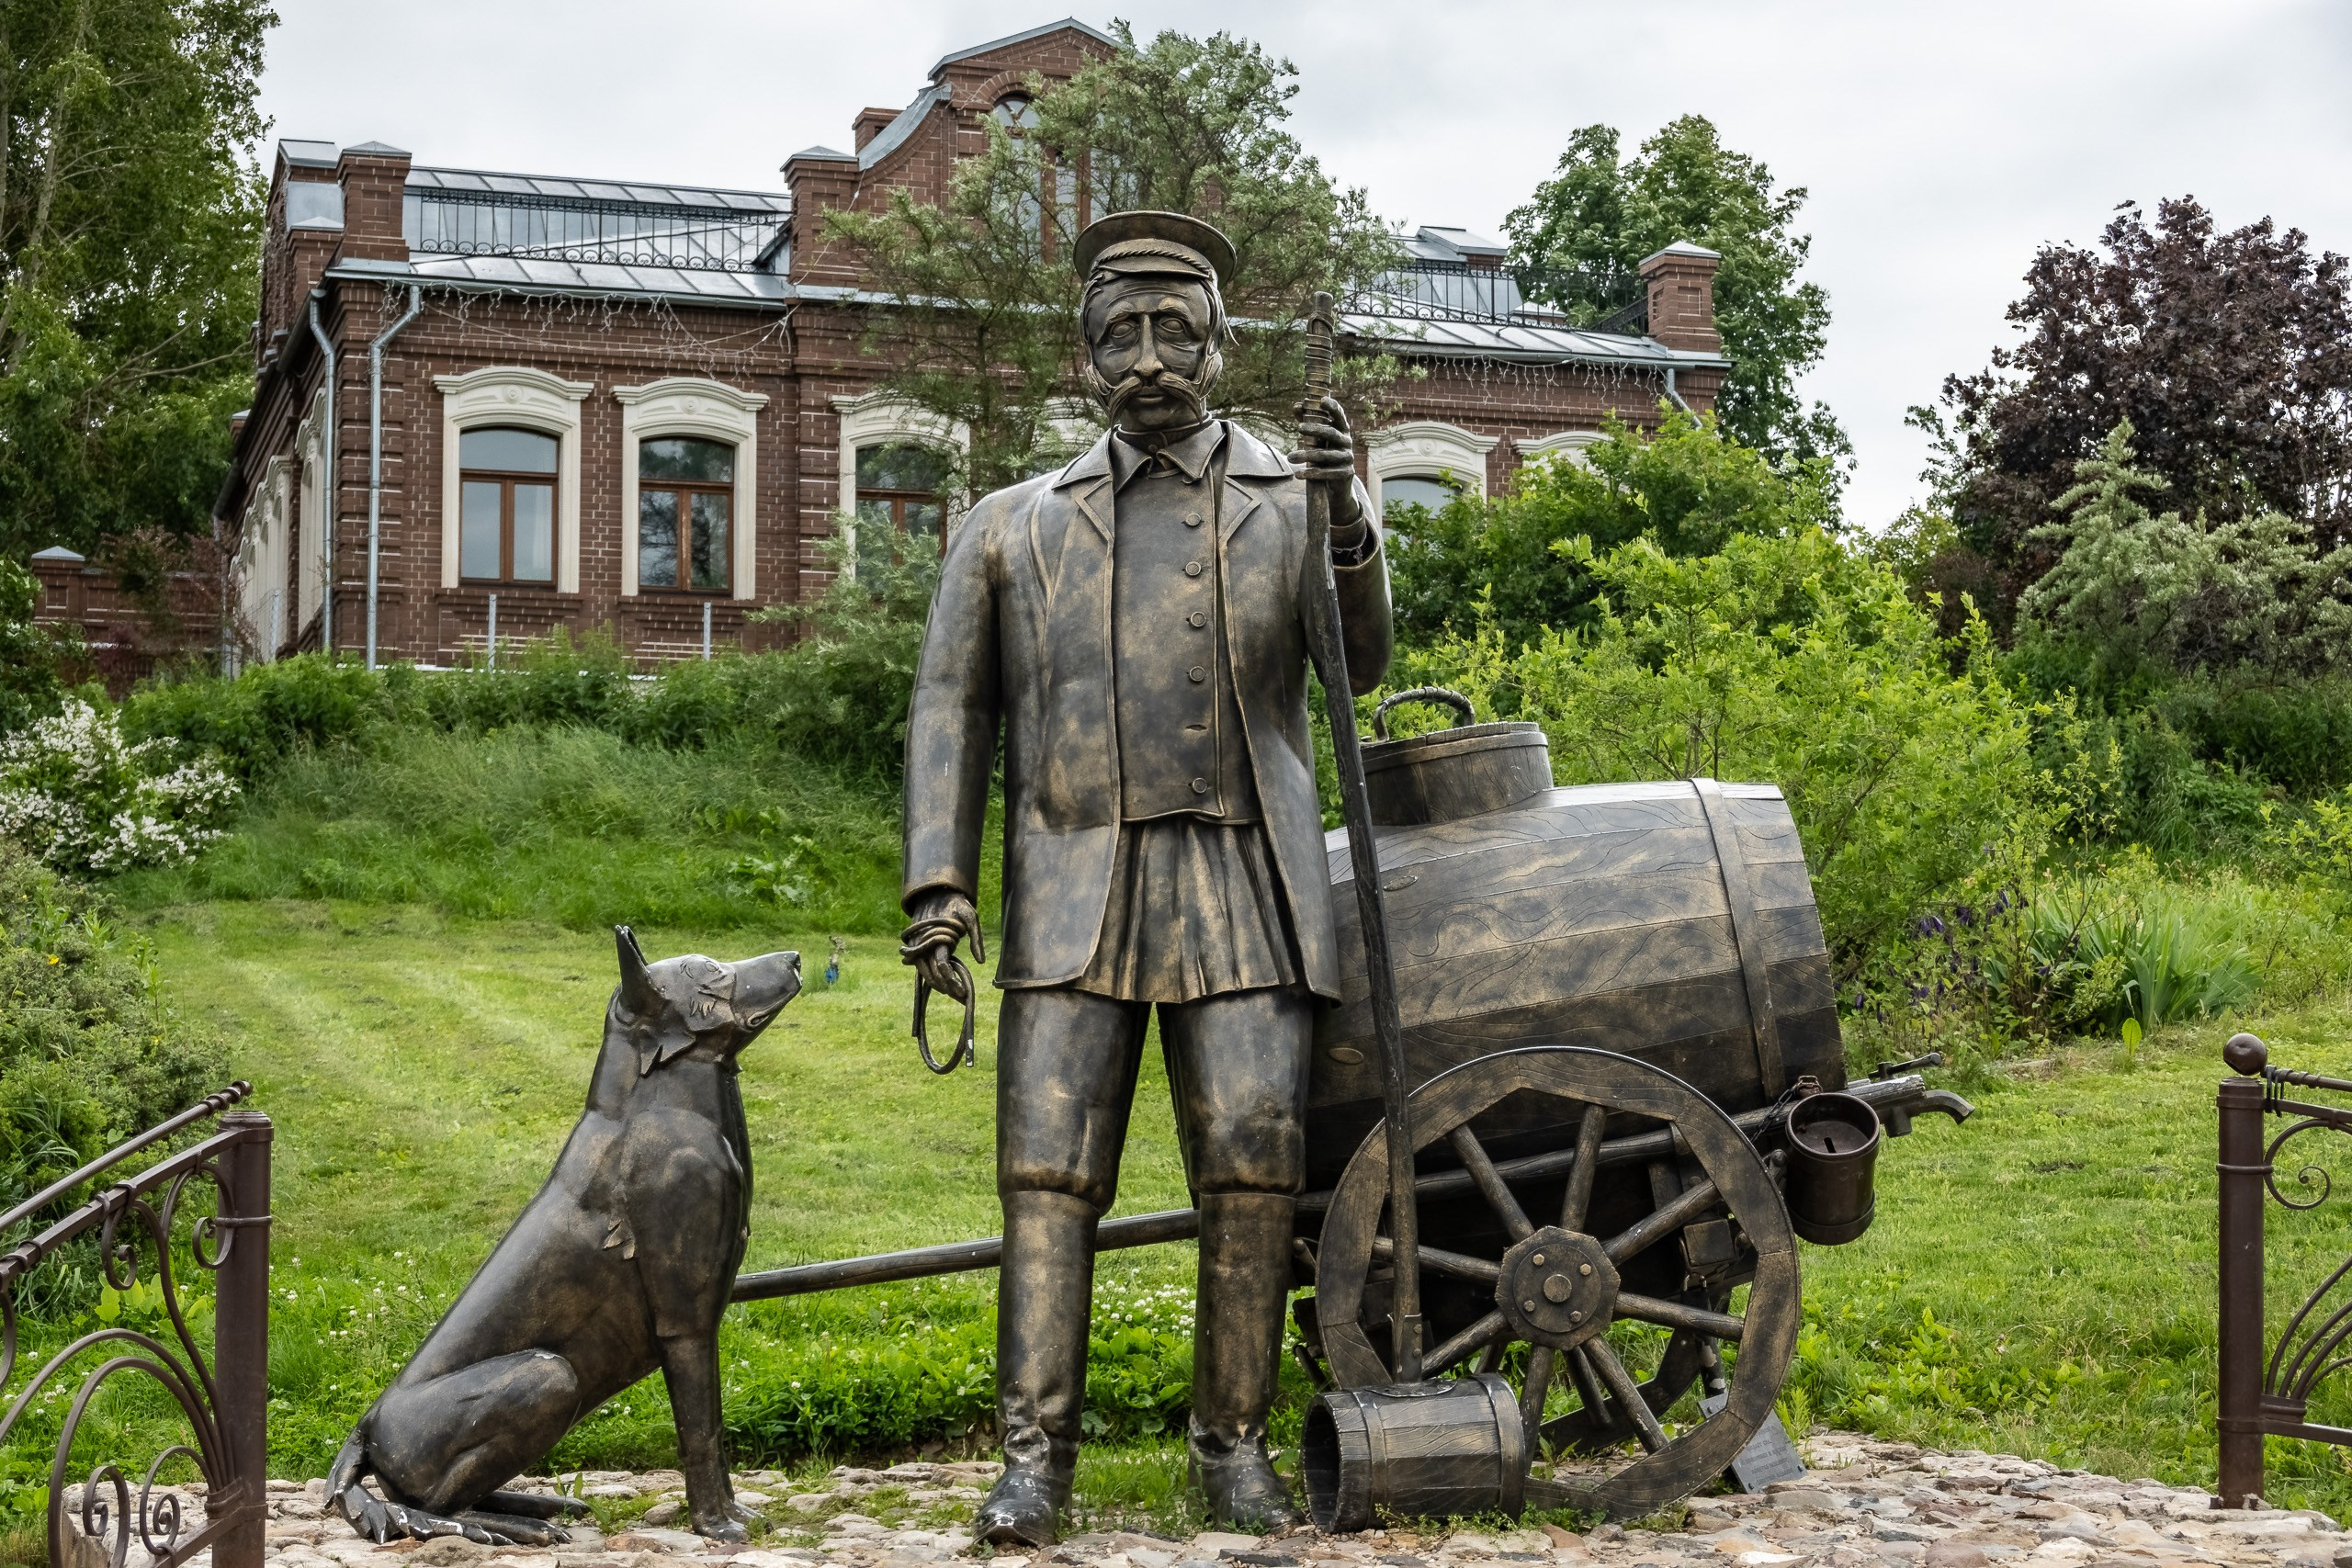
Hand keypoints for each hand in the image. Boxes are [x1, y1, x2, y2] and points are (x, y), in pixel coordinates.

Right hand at [900, 887, 982, 1001]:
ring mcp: (917, 947)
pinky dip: (933, 977)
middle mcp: (922, 944)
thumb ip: (976, 939)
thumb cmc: (956, 904)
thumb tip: (981, 962)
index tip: (963, 991)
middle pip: (933, 974)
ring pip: (925, 974)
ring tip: (955, 994)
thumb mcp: (971, 916)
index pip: (942, 965)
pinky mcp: (916, 947)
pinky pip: (923, 967)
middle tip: (962, 997)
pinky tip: (945, 985)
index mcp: (936, 937)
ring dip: (939, 985)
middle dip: (947, 988)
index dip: (951, 980)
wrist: (936, 893)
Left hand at [1290, 394, 1364, 534]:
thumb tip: (1297, 405)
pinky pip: (1327, 473)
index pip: (1339, 415)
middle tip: (1298, 428)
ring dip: (1306, 455)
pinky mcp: (1346, 473)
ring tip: (1290, 457)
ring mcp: (1347, 458)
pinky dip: (1311, 473)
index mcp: (1342, 430)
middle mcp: (1347, 442)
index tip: (1322, 400)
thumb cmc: (1326, 453)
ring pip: (1325, 455)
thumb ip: (1308, 421)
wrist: (1338, 483)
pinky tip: (1298, 474)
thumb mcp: (1318, 438)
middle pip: (1331, 433)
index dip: (1332, 407)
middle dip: (1315, 429)